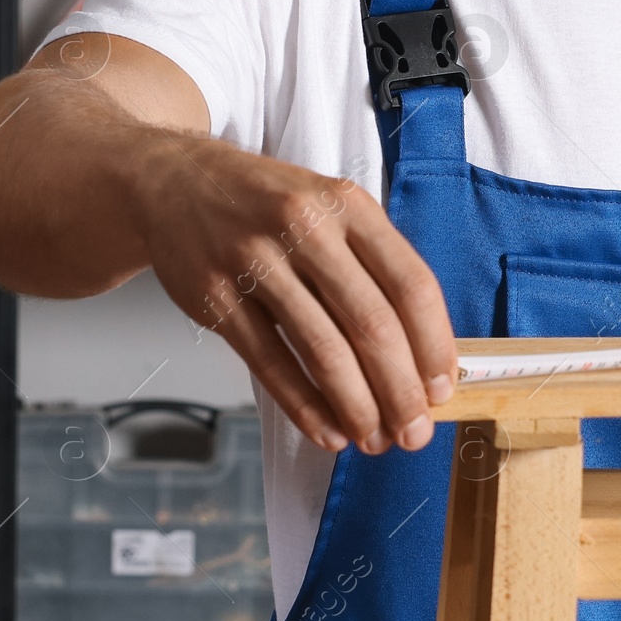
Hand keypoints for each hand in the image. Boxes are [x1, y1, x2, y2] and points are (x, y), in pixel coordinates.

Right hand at [137, 136, 457, 454]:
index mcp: (350, 206)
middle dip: (401, 391)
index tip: (443, 389)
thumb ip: (377, 269)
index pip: (412, 285)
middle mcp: (307, 227)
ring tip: (374, 439)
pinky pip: (270, 363)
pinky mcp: (216, 296)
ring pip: (323, 350)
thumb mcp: (334, 211)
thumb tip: (424, 356)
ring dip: (357, 406)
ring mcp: (256, 261)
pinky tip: (328, 431)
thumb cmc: (272, 206)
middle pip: (372, 324)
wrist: (177, 181)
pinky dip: (305, 406)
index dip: (434, 346)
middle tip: (414, 432)